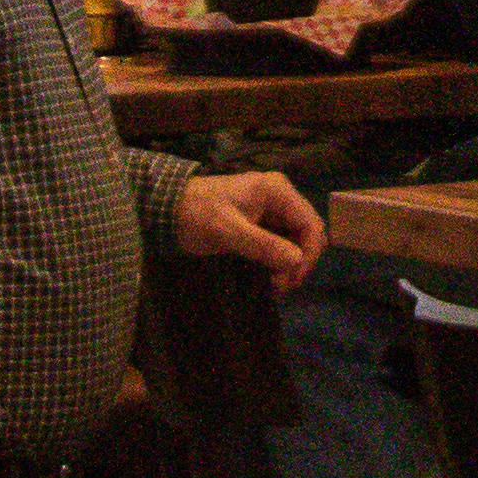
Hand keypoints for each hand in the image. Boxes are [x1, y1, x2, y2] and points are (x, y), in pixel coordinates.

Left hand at [175, 168, 322, 278]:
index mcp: (277, 191)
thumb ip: (263, 245)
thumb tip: (297, 261)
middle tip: (280, 286)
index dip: (308, 254)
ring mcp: (272, 208)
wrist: (166, 208)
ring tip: (273, 283)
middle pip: (308, 233)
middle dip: (300, 261)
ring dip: (290, 263)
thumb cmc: (196, 215)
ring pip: (296, 240)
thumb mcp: (228, 231)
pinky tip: (268, 274)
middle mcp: (280, 196)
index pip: (311, 224)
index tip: (290, 279)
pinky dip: (279, 260)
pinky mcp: (261, 221)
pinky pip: (281, 242)